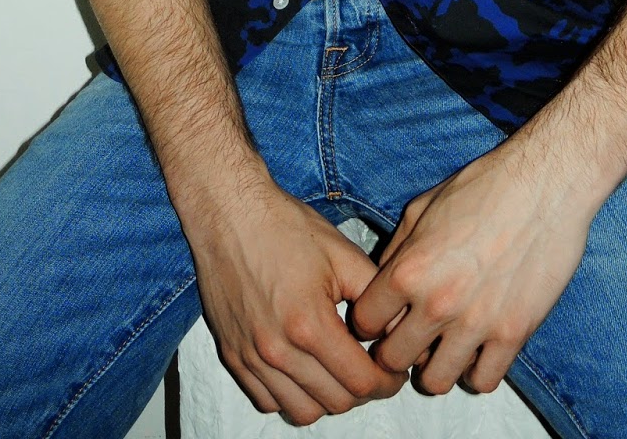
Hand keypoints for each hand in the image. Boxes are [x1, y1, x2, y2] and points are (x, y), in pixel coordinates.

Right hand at [187, 177, 406, 425]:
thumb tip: (397, 331)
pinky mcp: (232, 356)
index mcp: (309, 324)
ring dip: (328, 398)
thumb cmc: (285, 228)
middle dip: (362, 391)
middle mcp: (277, 350)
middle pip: (335, 403)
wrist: (229, 214)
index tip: (394, 371)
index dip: (387, 381)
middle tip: (372, 368)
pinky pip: (268, 401)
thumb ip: (375, 297)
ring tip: (339, 371)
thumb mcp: (342, 254)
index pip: (360, 381)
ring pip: (301, 411)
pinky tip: (305, 369)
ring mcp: (251, 357)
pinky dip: (291, 396)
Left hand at [351, 142, 591, 396]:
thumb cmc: (483, 188)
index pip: (364, 323)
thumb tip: (381, 284)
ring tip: (445, 345)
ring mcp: (476, 324)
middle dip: (396, 349)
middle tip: (412, 335)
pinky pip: (483, 382)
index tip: (385, 315)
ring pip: (435, 382)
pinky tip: (479, 347)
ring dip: (435, 366)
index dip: (371, 319)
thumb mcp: (423, 207)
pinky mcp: (514, 335)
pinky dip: (476, 371)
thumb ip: (396, 251)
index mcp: (409, 269)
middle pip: (393, 360)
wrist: (545, 186)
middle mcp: (437, 303)